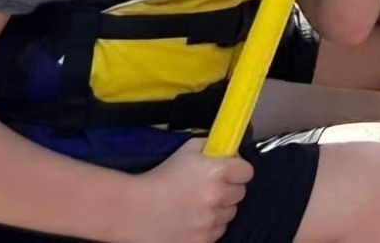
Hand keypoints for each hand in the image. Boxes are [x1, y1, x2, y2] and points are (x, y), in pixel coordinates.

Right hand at [116, 139, 251, 242]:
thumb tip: (229, 149)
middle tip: (209, 189)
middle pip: (240, 194)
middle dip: (228, 190)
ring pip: (229, 214)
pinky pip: (217, 232)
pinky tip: (193, 220)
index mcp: (218, 171)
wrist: (132, 209)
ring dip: (219, 210)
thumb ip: (212, 147)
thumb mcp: (188, 150)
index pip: (247, 172)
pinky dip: (209, 227)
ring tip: (197, 206)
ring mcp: (209, 221)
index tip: (228, 173)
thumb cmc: (160, 176)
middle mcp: (217, 196)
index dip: (237, 171)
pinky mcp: (201, 240)